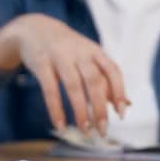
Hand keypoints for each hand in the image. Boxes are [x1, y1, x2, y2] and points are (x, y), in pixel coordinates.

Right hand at [0, 14, 129, 136]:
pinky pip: (50, 89)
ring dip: (80, 111)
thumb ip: (105, 81)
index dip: (119, 92)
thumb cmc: (68, 51)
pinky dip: (56, 110)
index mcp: (95, 51)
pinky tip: (61, 126)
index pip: (112, 71)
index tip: (121, 114)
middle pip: (94, 81)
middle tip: (103, 130)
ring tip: (85, 131)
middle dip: (100, 108)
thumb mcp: (88, 59)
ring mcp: (60, 56)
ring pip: (74, 86)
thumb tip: (125, 105)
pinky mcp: (41, 63)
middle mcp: (80, 52)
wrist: (34, 29)